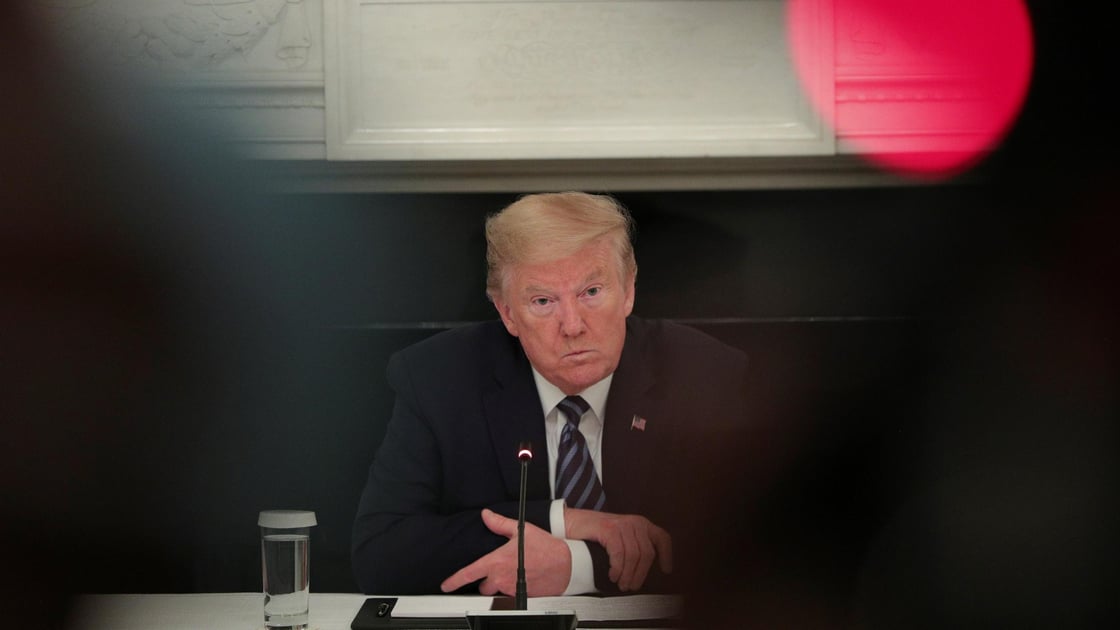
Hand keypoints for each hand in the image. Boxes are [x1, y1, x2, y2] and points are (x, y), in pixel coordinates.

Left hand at [440, 509, 571, 595]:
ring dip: (500, 583)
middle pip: (483, 586)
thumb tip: (486, 515)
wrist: (565, 565)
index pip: (469, 573)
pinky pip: (510, 594)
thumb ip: (500, 524)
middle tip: (497, 569)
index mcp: (497, 562)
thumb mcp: (521, 530)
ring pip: (496, 591)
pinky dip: (512, 587)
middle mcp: (501, 578)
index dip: (454, 580)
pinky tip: (522, 576)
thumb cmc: (546, 548)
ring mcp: (511, 589)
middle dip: (486, 580)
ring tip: (512, 571)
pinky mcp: (521, 596)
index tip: (446, 585)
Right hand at [564, 506, 672, 591]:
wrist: (571, 521)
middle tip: (632, 586)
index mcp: (641, 524)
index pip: (662, 538)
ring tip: (622, 583)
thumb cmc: (595, 532)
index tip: (666, 570)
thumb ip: (633, 546)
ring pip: (634, 556)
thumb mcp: (620, 536)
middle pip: (647, 553)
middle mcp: (635, 522)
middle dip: (641, 574)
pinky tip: (613, 575)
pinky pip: (620, 554)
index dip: (666, 555)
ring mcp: (622, 524)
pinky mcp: (610, 529)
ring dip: (628, 574)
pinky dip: (617, 568)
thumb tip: (642, 571)